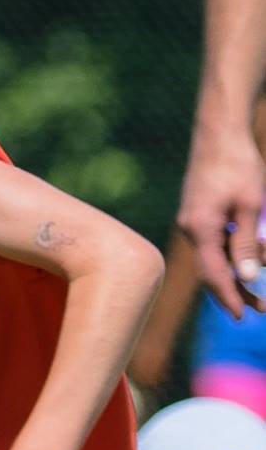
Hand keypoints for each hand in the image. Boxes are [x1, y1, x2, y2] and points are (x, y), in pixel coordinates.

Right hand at [177, 124, 265, 318]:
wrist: (219, 132)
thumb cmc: (237, 164)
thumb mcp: (250, 205)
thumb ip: (247, 244)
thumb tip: (247, 277)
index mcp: (201, 229)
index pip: (214, 274)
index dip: (230, 297)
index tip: (243, 317)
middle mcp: (192, 229)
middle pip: (212, 271)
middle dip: (237, 291)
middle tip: (262, 309)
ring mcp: (193, 222)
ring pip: (215, 257)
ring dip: (238, 272)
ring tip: (262, 286)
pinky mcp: (199, 214)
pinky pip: (215, 243)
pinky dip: (233, 254)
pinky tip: (250, 258)